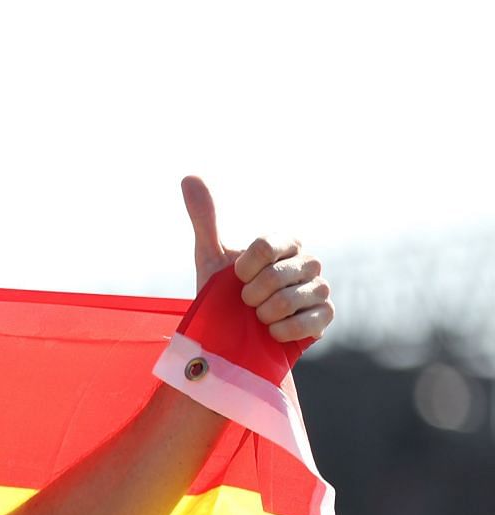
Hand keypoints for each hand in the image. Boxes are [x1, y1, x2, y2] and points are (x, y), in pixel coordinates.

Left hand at [183, 175, 331, 342]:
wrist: (235, 337)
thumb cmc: (225, 294)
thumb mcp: (211, 257)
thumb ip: (205, 218)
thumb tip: (189, 177)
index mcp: (286, 243)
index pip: (264, 246)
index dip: (243, 269)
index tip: (236, 278)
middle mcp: (309, 261)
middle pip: (274, 277)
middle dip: (249, 296)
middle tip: (246, 303)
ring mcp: (320, 288)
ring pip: (287, 301)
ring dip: (262, 315)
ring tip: (259, 317)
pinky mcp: (326, 316)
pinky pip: (306, 324)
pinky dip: (281, 332)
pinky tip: (273, 332)